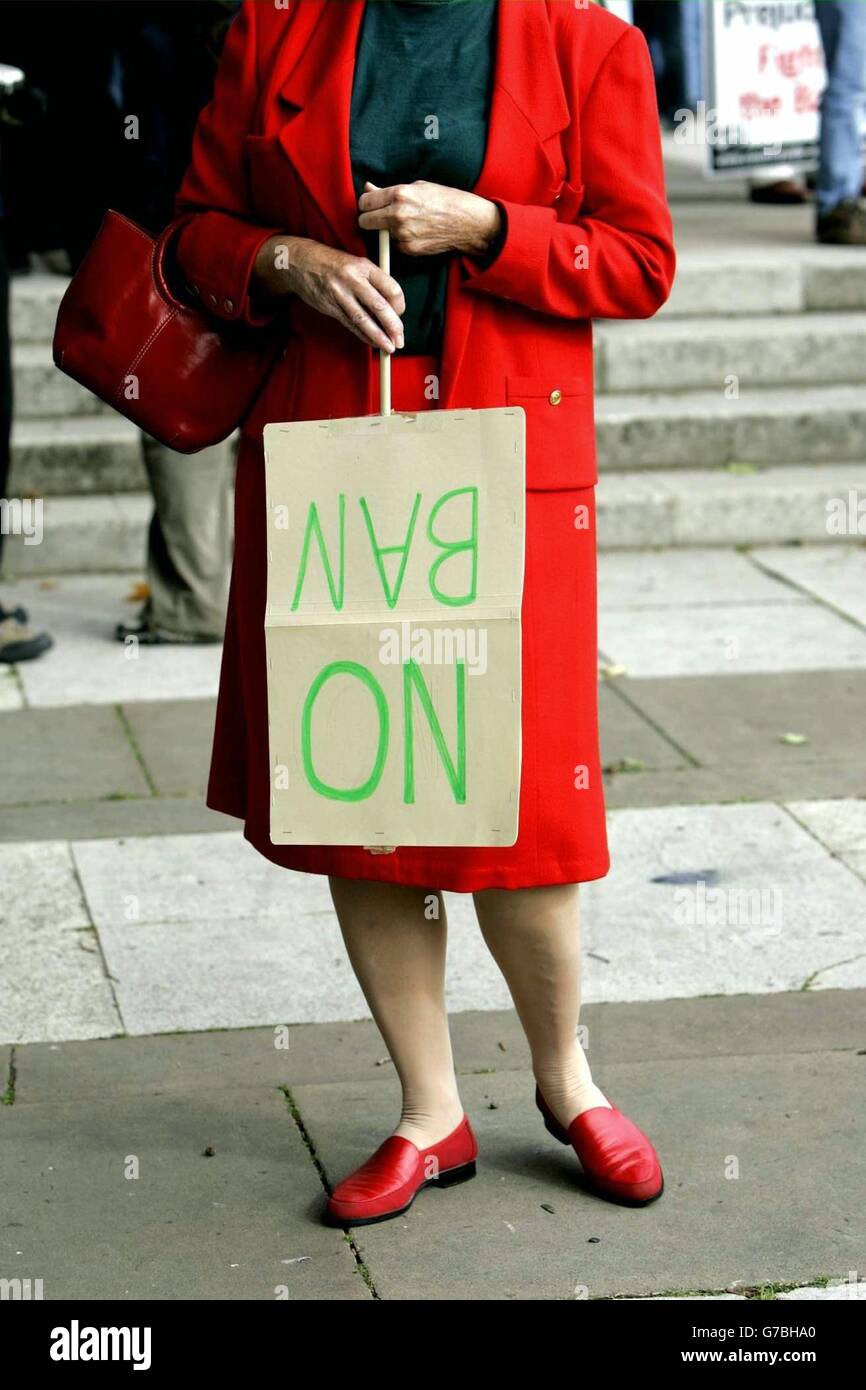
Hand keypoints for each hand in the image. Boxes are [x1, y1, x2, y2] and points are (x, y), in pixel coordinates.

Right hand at [253, 235, 404, 351]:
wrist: (300, 262)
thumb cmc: (333, 263)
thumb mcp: (356, 263)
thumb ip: (373, 281)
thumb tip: (392, 306)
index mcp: (364, 266)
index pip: (391, 287)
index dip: (400, 304)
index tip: (401, 313)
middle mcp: (352, 280)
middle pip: (379, 306)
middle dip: (393, 326)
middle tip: (400, 340)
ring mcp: (340, 294)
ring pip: (363, 320)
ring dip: (378, 337)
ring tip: (389, 348)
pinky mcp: (330, 306)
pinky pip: (350, 324)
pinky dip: (363, 335)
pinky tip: (372, 342)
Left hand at [358, 180, 501, 257]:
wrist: (467, 223)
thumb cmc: (445, 200)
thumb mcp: (417, 187)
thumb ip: (389, 190)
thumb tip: (368, 188)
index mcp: (399, 194)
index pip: (365, 201)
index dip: (366, 203)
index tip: (370, 204)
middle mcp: (397, 215)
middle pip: (365, 221)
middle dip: (369, 218)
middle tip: (378, 216)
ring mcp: (402, 234)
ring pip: (380, 234)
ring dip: (386, 230)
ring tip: (405, 222)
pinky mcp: (408, 249)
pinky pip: (394, 244)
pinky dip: (399, 239)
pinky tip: (414, 232)